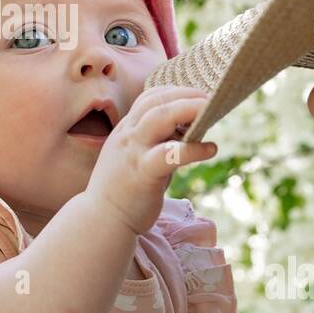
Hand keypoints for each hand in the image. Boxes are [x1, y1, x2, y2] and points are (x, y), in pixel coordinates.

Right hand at [84, 86, 217, 235]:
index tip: (197, 95)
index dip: (175, 92)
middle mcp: (128, 135)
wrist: (101, 220)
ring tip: (212, 112)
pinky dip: (194, 148)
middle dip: (186, 95)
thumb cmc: (123, 191)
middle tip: (212, 98)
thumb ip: (156, 142)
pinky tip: (211, 149)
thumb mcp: (135, 158)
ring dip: (190, 110)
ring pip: (161, 117)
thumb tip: (189, 131)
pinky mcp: (143, 173)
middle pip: (157, 101)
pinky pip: (171, 154)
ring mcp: (133, 152)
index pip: (149, 97)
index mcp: (126, 130)